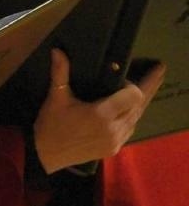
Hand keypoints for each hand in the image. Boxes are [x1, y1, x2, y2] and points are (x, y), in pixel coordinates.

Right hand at [33, 49, 164, 172]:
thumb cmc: (51, 125)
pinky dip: (132, 117)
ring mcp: (116, 140)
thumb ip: (60, 73)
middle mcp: (113, 128)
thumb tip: (57, 51)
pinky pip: (130, 129)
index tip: (120, 78)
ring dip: (140, 103)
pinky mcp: (114, 148)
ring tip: (145, 90)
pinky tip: (129, 111)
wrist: (46, 155)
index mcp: (101, 114)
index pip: (133, 96)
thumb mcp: (55, 98)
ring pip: (137, 118)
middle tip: (159, 70)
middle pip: (140, 105)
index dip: (131, 84)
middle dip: (150, 86)